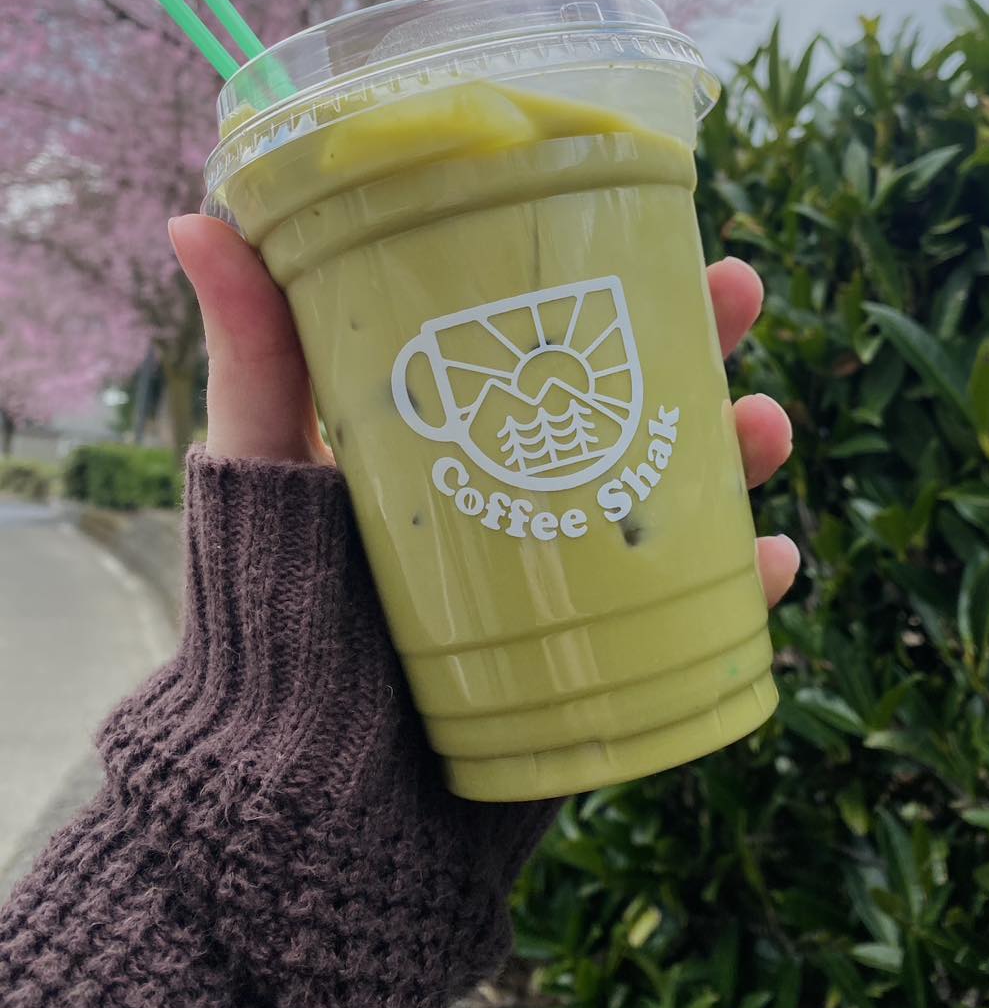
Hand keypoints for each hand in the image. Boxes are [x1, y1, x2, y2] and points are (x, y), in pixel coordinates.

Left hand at [168, 214, 799, 604]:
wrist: (308, 789)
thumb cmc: (277, 613)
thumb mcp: (265, 466)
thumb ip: (253, 354)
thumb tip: (193, 218)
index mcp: (465, 437)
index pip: (552, 341)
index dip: (614, 284)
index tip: (666, 234)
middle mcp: (530, 494)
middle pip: (636, 404)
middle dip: (700, 349)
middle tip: (739, 301)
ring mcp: (576, 575)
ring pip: (681, 497)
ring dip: (738, 455)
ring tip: (766, 428)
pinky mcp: (606, 655)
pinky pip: (695, 615)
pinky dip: (745, 588)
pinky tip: (777, 564)